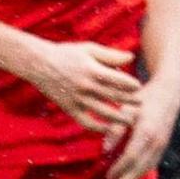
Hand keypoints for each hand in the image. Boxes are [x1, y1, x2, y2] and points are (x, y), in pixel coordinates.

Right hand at [22, 38, 142, 136]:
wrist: (39, 64)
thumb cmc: (67, 53)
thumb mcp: (89, 49)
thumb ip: (111, 55)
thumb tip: (132, 57)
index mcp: (93, 70)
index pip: (119, 80)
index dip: (131, 85)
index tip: (139, 88)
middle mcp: (86, 86)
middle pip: (114, 97)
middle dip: (130, 102)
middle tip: (140, 105)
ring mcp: (78, 99)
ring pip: (104, 113)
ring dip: (119, 118)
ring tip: (130, 121)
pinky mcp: (69, 109)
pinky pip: (86, 122)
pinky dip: (98, 128)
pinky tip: (108, 129)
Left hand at [104, 62, 179, 178]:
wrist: (168, 91)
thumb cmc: (142, 97)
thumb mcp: (126, 108)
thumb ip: (115, 129)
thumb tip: (104, 150)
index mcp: (146, 131)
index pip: (131, 156)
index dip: (119, 168)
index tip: (107, 177)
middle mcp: (157, 141)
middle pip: (140, 167)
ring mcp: (163, 144)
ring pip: (148, 167)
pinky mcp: (164, 144)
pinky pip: (153, 162)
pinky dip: (142, 172)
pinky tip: (132, 177)